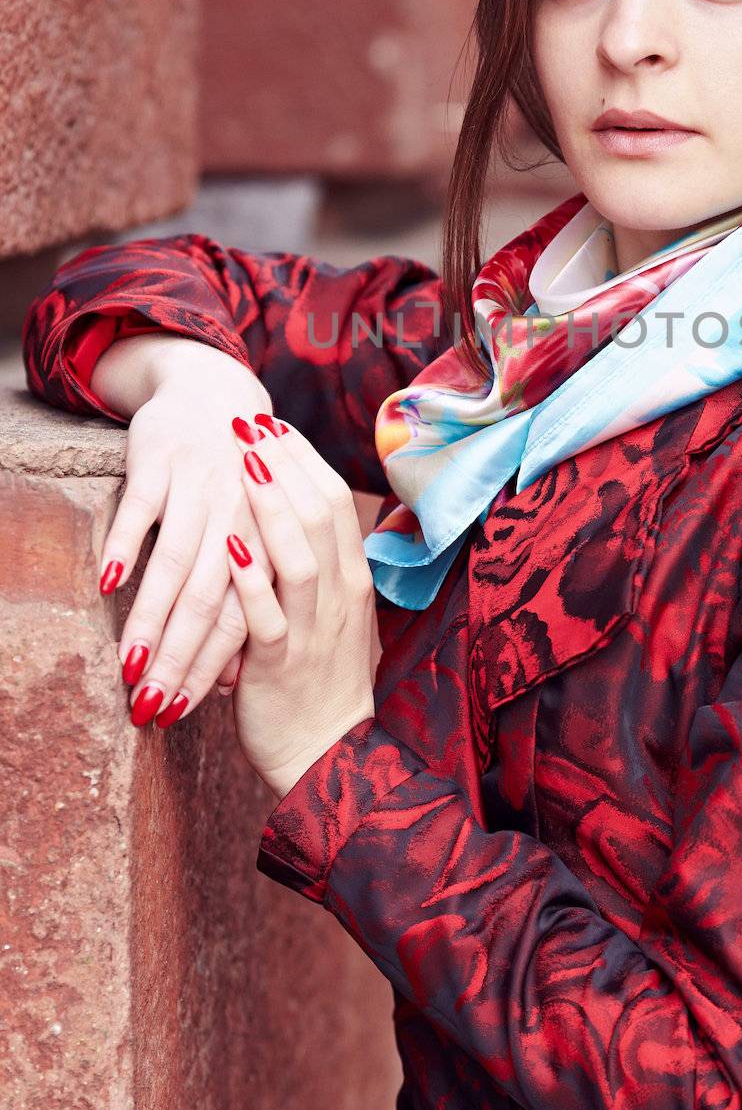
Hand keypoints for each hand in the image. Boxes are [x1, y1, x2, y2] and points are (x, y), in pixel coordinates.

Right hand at [99, 366, 279, 728]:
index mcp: (265, 544)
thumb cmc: (234, 485)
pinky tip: (108, 585)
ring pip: (175, 563)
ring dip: (150, 618)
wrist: (215, 395)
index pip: (242, 620)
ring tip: (129, 665)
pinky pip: (142, 509)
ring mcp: (200, 490)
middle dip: (179, 659)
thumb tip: (228, 684)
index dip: (212, 670)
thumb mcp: (247, 540)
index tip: (183, 714)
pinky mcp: (162, 462)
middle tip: (151, 706)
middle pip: (209, 601)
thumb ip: (240, 606)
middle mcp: (238, 520)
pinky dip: (127, 545)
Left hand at [225, 416, 377, 800]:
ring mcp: (313, 629)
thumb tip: (289, 515)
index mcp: (352, 580)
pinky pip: (268, 612)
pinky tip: (229, 541)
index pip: (333, 503)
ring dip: (270, 504)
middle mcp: (339, 597)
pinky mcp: (280, 663)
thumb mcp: (327, 614)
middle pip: (319, 514)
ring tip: (245, 463)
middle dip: (284, 465)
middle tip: (251, 424)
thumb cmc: (318, 679)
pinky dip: (250, 574)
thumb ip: (313, 565)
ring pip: (298, 554)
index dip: (304, 459)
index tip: (273, 424)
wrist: (327, 756)